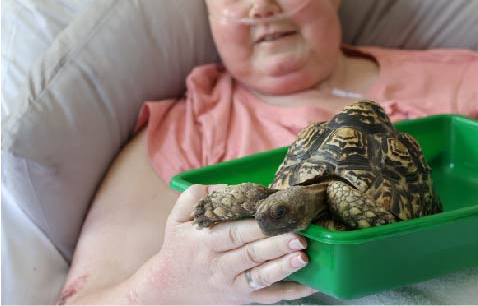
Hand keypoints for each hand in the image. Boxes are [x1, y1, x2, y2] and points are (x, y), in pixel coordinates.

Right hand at [138, 185, 315, 303]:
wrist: (166, 287)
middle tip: (299, 236)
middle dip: (275, 245)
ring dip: (282, 268)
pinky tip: (308, 287)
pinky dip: (288, 293)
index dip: (257, 226)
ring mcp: (231, 284)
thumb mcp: (178, 218)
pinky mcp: (241, 299)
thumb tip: (227, 186)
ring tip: (303, 257)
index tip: (277, 216)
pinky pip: (267, 298)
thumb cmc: (178, 246)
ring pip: (259, 277)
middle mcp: (219, 265)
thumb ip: (197, 196)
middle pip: (250, 254)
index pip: (234, 233)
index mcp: (206, 242)